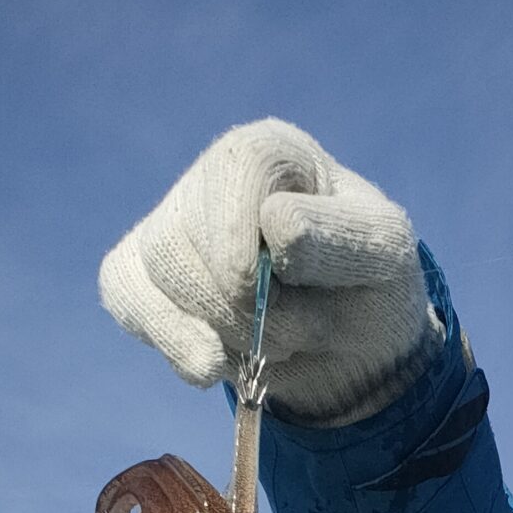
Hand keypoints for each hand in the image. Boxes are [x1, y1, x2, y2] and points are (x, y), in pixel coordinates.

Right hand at [99, 119, 442, 425]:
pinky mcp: (142, 271)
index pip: (232, 171)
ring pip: (156, 276)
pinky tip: (222, 360)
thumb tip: (276, 228)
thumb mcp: (384, 256)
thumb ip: (343, 239)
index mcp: (271, 153)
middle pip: (182, 240)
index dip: (244, 242)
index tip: (285, 281)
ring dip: (222, 333)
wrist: (351, 342)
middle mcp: (210, 177)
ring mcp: (170, 222)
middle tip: (301, 333)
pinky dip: (180, 346)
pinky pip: (128, 302)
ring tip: (279, 343)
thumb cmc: (369, 283)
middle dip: (242, 310)